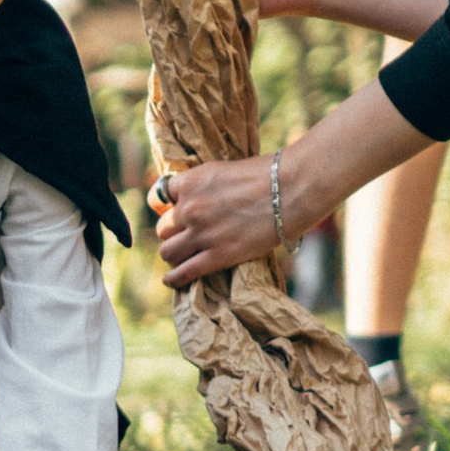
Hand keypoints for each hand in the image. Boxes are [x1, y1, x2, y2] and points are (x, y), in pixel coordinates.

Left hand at [151, 77, 438, 284]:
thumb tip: (200, 198)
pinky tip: (172, 280)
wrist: (291, 189)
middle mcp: (189, 208)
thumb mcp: (225, 170)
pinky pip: (184, 272)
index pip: (158, 198)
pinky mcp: (217, 256)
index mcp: (191, 182)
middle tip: (186, 236)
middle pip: (162, 228)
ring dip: (175, 255)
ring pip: (168, 252)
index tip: (174, 212)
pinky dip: (174, 278)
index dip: (166, 206)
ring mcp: (202, 233)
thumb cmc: (268, 175)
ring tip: (184, 257)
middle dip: (173, 232)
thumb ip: (205, 185)